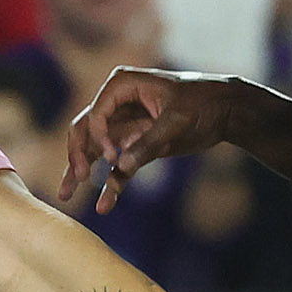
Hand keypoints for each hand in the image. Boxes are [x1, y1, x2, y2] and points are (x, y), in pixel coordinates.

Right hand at [62, 66, 246, 209]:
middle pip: (84, 130)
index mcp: (122, 86)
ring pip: (93, 150)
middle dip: (77, 155)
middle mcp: (117, 104)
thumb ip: (147, 144)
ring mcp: (124, 125)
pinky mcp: (134, 145)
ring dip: (80, 172)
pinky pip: (117, 167)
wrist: (226, 110)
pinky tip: (104, 206)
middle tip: (76, 179)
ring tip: (65, 195)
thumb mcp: (176, 122)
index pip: (96, 114)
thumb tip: (119, 168)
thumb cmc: (202, 104)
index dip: (98, 138)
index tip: (111, 158)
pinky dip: (111, 185)